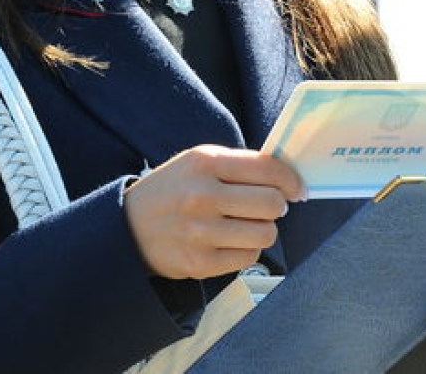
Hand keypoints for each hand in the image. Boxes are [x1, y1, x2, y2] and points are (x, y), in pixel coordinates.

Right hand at [123, 145, 303, 280]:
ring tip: (245, 225)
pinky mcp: (200, 263)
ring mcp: (200, 231)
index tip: (297, 189)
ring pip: (265, 234)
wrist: (128, 227)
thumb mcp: (196, 163)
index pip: (267, 169)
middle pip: (272, 203)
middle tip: (266, 207)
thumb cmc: (172, 190)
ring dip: (262, 229)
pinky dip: (246, 250)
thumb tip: (287, 179)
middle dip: (277, 206)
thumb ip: (238, 166)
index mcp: (204, 162)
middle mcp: (202, 195)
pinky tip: (229, 241)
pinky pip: (249, 257)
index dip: (291, 180)